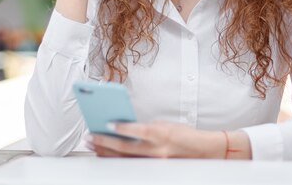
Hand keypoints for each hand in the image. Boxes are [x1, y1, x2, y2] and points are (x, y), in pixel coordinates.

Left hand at [85, 120, 246, 158]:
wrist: (202, 151)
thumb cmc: (182, 134)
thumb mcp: (164, 124)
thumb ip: (145, 127)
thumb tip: (124, 127)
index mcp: (160, 134)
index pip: (137, 131)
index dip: (121, 128)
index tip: (106, 123)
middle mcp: (155, 150)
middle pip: (125, 148)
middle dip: (104, 142)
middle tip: (89, 136)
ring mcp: (153, 162)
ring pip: (123, 158)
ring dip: (106, 151)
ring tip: (92, 145)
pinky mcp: (152, 168)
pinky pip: (129, 164)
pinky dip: (116, 158)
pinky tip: (105, 154)